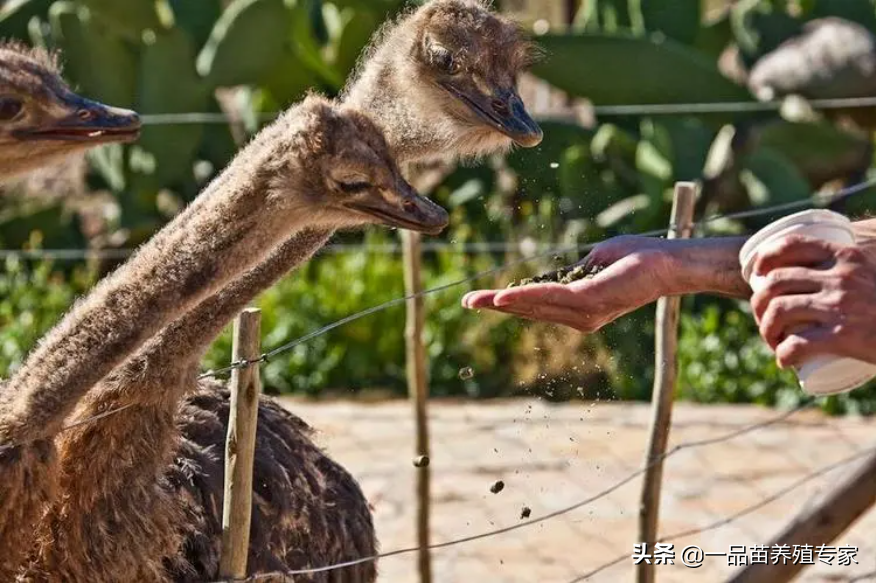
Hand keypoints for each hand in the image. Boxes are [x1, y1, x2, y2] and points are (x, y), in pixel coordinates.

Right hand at [461, 236, 676, 332]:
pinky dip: (524, 297)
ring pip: (534, 305)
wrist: (667, 262)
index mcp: (580, 309)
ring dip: (503, 303)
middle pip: (529, 310)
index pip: (537, 306)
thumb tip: (561, 272)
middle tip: (466, 301)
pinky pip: (549, 297)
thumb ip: (576, 270)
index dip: (509, 303)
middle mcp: (580, 318)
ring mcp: (584, 312)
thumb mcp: (597, 262)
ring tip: (477, 300)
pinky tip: (503, 296)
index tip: (481, 300)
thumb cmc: (637, 258)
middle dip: (496, 306)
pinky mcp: (589, 301)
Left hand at [749, 234, 875, 367]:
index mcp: (847, 255)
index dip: (764, 258)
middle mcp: (839, 277)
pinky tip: (784, 360)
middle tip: (764, 319)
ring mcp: (839, 306)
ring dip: (766, 330)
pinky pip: (796, 344)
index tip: (757, 274)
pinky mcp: (843, 336)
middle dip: (758, 302)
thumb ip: (855, 267)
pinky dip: (782, 354)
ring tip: (773, 341)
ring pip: (778, 312)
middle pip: (775, 283)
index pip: (791, 245)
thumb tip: (832, 264)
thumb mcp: (874, 273)